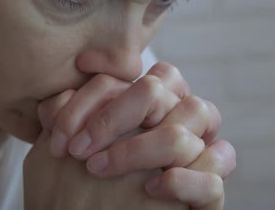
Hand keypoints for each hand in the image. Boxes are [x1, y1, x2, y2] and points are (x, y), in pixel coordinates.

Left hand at [38, 62, 235, 208]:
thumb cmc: (80, 193)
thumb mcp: (69, 149)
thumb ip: (70, 114)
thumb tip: (73, 76)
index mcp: (155, 108)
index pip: (136, 79)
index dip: (96, 97)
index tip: (62, 131)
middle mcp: (181, 125)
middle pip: (161, 91)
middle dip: (112, 117)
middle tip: (78, 149)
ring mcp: (200, 160)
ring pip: (186, 131)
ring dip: (138, 148)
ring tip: (97, 169)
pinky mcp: (210, 199)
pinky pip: (213, 182)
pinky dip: (181, 181)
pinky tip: (151, 188)